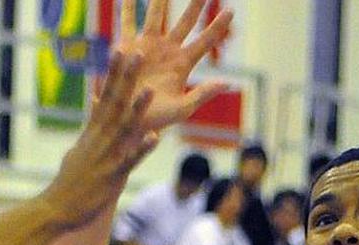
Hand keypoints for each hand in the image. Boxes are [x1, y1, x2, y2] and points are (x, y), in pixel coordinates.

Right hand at [44, 52, 157, 227]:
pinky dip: (141, 149)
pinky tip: (155, 138)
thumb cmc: (72, 179)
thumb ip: (92, 124)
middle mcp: (99, 138)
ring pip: (124, 128)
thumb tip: (96, 103)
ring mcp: (106, 156)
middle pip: (115, 102)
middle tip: (137, 53)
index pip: (106, 95)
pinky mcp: (112, 175)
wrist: (58, 208)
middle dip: (127, 78)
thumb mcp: (81, 146)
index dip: (115, 73)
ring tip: (150, 90)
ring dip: (137, 109)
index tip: (123, 50)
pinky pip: (130, 160)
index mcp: (93, 131)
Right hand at [113, 0, 232, 131]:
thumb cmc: (158, 117)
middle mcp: (168, 50)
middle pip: (186, 22)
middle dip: (195, 5)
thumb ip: (203, 94)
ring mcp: (148, 46)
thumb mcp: (183, 108)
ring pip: (157, 16)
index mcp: (183, 63)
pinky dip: (127, 9)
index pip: (205, 40)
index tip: (231, 11)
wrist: (129, 119)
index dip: (217, 26)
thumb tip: (227, 82)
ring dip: (161, 0)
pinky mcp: (128, 46)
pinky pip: (126, 23)